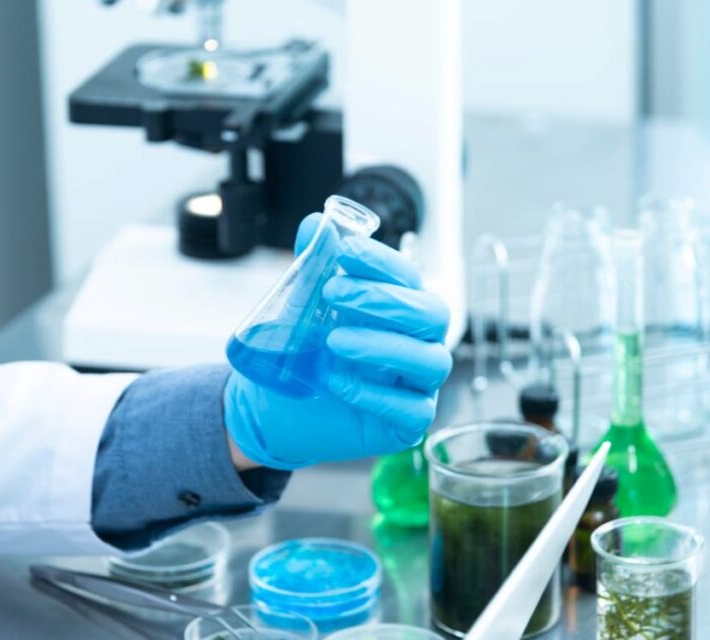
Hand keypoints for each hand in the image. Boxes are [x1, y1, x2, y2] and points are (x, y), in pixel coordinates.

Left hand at [224, 213, 452, 469]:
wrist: (276, 409)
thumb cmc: (304, 353)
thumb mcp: (300, 307)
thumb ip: (311, 266)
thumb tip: (315, 224)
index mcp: (400, 308)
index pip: (409, 276)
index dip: (381, 261)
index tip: (344, 250)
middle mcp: (418, 343)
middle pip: (432, 314)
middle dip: (383, 300)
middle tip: (332, 294)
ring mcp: (418, 385)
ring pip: (430, 361)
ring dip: (382, 346)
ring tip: (333, 341)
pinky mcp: (407, 424)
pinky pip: (412, 410)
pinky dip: (375, 393)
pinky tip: (337, 381)